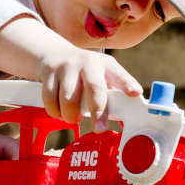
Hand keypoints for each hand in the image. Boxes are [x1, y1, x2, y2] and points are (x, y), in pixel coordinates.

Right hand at [0, 16, 142, 129]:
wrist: (54, 54)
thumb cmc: (84, 72)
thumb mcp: (101, 75)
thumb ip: (112, 93)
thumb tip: (124, 118)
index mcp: (105, 65)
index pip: (119, 74)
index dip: (128, 84)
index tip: (135, 93)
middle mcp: (88, 63)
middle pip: (94, 88)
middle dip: (98, 111)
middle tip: (100, 129)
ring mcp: (67, 66)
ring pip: (68, 98)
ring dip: (71, 115)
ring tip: (73, 118)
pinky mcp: (49, 72)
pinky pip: (50, 99)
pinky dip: (54, 111)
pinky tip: (59, 112)